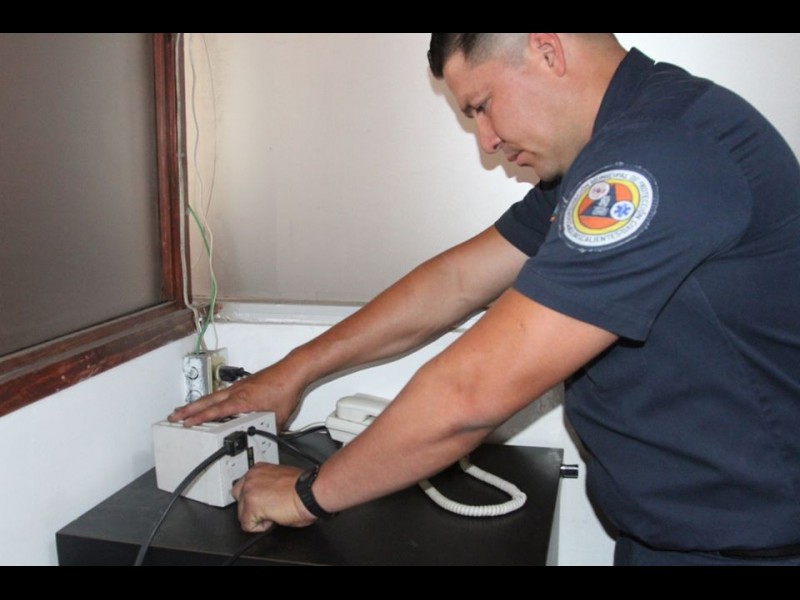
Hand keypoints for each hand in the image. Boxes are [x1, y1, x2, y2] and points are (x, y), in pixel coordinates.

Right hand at [168, 360, 304, 428]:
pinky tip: (211, 402)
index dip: (199, 418)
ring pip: (213, 396)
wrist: (292, 371)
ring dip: (198, 403)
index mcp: (242, 401)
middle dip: (188, 409)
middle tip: (173, 415)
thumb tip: (264, 441)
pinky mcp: (244, 384)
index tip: (185, 423)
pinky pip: (222, 392)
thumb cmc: (285, 389)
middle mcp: (237, 392)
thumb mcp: (278, 418)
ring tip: (185, 410)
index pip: (215, 412)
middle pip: (207, 401)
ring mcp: (239, 386)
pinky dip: (212, 398)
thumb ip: (267, 431)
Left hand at [232, 463, 316, 531]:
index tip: (265, 501)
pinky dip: (260, 527)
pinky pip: (247, 525)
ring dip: (256, 517)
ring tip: (274, 513)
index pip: (245, 486)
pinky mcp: (251, 506)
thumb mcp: (282, 480)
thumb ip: (269, 485)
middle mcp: (251, 477)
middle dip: (251, 507)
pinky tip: (273, 519)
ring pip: (242, 513)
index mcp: (259, 469)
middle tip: (268, 509)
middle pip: (239, 499)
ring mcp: (249, 491)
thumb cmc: (304, 488)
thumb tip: (267, 495)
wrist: (310, 492)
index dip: (256, 497)